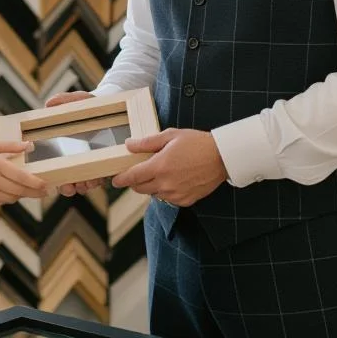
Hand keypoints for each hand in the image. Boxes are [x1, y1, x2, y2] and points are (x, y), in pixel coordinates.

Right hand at [0, 140, 46, 203]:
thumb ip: (9, 146)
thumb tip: (28, 146)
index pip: (23, 177)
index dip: (37, 184)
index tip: (46, 186)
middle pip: (20, 191)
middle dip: (34, 193)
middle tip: (43, 192)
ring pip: (10, 198)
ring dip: (20, 195)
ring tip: (26, 190)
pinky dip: (6, 197)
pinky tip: (9, 191)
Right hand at [43, 90, 104, 196]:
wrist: (110, 107)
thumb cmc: (89, 106)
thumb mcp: (77, 101)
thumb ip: (64, 100)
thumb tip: (48, 104)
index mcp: (64, 148)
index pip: (55, 168)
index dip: (54, 178)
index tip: (56, 181)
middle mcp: (77, 158)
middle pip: (69, 180)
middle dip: (69, 187)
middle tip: (71, 187)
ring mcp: (92, 162)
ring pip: (85, 182)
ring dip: (85, 185)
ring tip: (88, 182)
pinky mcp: (107, 163)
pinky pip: (102, 177)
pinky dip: (100, 181)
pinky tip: (100, 178)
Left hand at [112, 129, 226, 205]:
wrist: (222, 157)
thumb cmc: (197, 143)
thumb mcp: (171, 136)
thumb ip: (147, 143)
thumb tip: (129, 145)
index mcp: (159, 166)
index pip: (132, 177)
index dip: (121, 179)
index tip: (115, 180)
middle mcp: (165, 184)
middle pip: (140, 189)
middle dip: (135, 181)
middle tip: (139, 172)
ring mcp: (176, 194)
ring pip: (153, 194)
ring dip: (152, 186)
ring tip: (162, 172)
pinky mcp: (185, 201)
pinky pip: (168, 199)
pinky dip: (166, 191)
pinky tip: (174, 180)